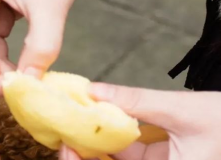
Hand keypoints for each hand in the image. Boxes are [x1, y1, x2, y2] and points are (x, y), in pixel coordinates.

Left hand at [59, 84, 220, 159]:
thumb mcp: (180, 110)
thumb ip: (137, 101)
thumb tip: (94, 90)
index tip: (67, 147)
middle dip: (86, 156)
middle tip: (63, 135)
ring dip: (95, 147)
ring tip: (73, 125)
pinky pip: (127, 154)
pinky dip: (110, 140)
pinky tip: (95, 122)